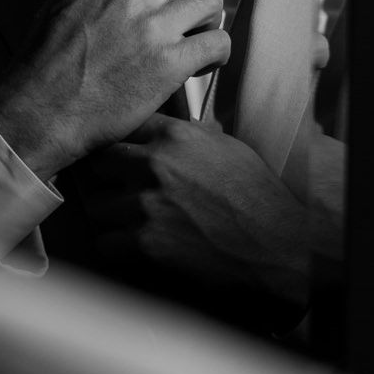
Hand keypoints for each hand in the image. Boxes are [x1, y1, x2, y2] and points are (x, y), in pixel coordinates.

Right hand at [0, 0, 228, 179]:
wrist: (38, 114)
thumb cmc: (42, 64)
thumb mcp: (58, 2)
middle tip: (185, 6)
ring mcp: (151, 27)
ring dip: (207, 18)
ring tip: (195, 37)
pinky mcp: (168, 64)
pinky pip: (217, 42)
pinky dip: (216, 52)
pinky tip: (201, 64)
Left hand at [69, 116, 310, 335]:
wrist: (276, 245)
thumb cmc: (257, 198)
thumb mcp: (227, 147)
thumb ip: (191, 136)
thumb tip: (169, 132)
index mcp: (176, 136)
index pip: (125, 127)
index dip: (121, 144)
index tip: (120, 156)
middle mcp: (155, 164)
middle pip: (99, 163)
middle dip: (106, 178)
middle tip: (115, 190)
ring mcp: (147, 203)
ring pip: (97, 205)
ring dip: (109, 215)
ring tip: (125, 222)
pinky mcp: (145, 242)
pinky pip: (106, 242)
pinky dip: (116, 246)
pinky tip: (131, 246)